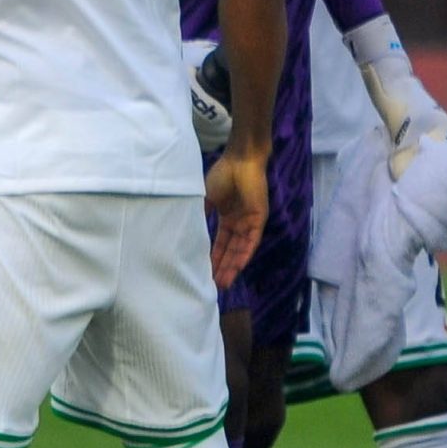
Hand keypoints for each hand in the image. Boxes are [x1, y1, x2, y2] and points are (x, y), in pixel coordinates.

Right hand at [204, 149, 268, 288]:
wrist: (240, 160)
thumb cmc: (223, 175)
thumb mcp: (206, 198)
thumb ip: (201, 216)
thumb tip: (187, 233)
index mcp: (227, 217)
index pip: (220, 243)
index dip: (213, 258)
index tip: (205, 273)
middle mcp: (239, 222)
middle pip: (230, 250)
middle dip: (222, 268)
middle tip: (214, 286)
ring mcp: (250, 221)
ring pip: (240, 249)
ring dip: (232, 266)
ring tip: (224, 283)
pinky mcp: (259, 219)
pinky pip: (252, 241)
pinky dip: (244, 255)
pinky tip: (237, 268)